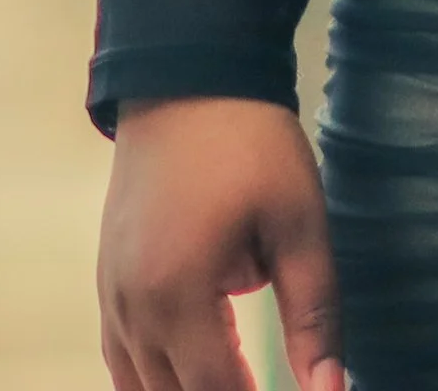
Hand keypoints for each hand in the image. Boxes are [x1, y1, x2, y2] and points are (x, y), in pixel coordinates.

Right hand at [99, 97, 343, 390]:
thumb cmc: (251, 145)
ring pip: (139, 384)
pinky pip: (121, 355)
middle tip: (264, 379)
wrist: (187, 79)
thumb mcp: (299, 222)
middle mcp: (130, 307)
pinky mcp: (105, 280)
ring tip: (238, 372)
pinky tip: (192, 370)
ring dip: (187, 388)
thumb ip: (314, 314)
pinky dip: (155, 374)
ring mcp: (109, 295)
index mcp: (177, 295)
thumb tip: (331, 389)